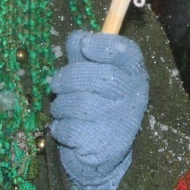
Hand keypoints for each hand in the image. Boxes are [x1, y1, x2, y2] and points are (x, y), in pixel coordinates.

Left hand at [49, 31, 149, 189]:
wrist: (100, 152)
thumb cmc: (94, 102)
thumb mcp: (90, 73)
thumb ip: (83, 53)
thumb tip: (77, 37)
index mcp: (133, 75)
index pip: (127, 54)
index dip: (104, 46)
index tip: (84, 45)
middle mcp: (133, 97)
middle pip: (100, 77)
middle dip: (68, 77)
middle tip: (56, 84)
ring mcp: (120, 122)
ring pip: (80, 104)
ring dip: (60, 105)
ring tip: (62, 109)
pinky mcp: (103, 145)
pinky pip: (70, 128)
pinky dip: (60, 127)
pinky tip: (65, 129)